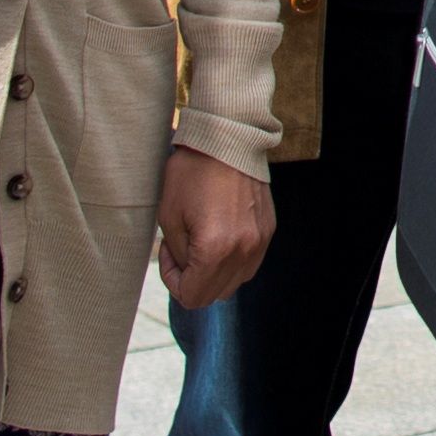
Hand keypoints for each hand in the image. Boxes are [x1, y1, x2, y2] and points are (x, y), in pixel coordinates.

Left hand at [156, 146, 272, 310]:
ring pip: (235, 282)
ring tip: (200, 243)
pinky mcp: (268, 229)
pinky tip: (219, 234)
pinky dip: (232, 260)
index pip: (193, 297)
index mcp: (215, 249)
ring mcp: (260, 240)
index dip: (173, 282)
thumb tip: (188, 271)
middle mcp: (243, 250)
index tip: (167, 255)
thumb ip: (179, 256)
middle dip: (192, 280)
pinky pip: (250, 262)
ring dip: (214, 273)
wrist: (227, 138)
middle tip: (180, 250)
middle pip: (215, 295)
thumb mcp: (170, 216)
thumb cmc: (191, 172)